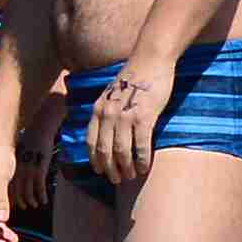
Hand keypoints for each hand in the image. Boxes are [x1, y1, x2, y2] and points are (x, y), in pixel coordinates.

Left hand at [83, 61, 161, 193]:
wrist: (150, 60)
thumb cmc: (134, 78)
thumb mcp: (111, 94)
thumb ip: (107, 112)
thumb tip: (108, 133)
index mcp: (98, 110)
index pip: (91, 142)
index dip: (94, 160)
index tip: (100, 171)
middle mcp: (108, 115)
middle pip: (104, 151)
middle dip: (109, 169)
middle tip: (116, 180)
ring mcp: (125, 116)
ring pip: (121, 151)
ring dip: (125, 168)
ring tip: (130, 177)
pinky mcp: (143, 117)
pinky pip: (140, 146)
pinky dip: (141, 160)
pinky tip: (143, 168)